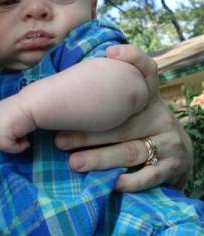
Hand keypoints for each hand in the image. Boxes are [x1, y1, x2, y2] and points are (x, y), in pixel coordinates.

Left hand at [0, 93, 35, 152]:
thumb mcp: (10, 117)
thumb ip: (4, 125)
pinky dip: (18, 148)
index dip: (7, 137)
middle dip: (10, 143)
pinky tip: (27, 142)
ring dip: (15, 146)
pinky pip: (7, 147)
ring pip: (1, 145)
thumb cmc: (26, 109)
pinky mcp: (1, 132)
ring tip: (26, 140)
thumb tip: (6, 139)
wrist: (33, 103)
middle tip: (24, 139)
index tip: (20, 136)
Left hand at [54, 44, 192, 191]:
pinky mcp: (171, 166)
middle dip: (89, 132)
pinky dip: (129, 181)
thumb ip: (109, 95)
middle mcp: (158, 115)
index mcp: (148, 96)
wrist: (176, 151)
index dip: (133, 57)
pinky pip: (149, 175)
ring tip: (74, 162)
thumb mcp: (131, 104)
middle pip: (124, 121)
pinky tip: (110, 183)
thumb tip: (66, 82)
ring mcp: (167, 141)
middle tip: (59, 138)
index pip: (147, 69)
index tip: (110, 52)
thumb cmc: (139, 122)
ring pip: (131, 149)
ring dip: (100, 157)